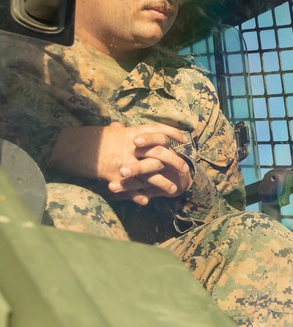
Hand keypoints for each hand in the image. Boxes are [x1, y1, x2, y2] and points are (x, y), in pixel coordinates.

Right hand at [52, 122, 191, 204]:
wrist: (72, 146)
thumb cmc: (91, 139)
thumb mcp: (107, 132)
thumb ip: (118, 131)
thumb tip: (120, 126)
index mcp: (131, 133)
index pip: (157, 129)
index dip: (172, 132)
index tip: (185, 138)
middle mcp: (131, 147)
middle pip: (160, 152)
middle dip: (174, 161)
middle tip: (185, 168)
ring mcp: (124, 161)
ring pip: (151, 172)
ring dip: (163, 182)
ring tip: (174, 189)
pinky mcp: (115, 174)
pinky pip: (132, 187)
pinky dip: (139, 194)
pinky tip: (147, 200)